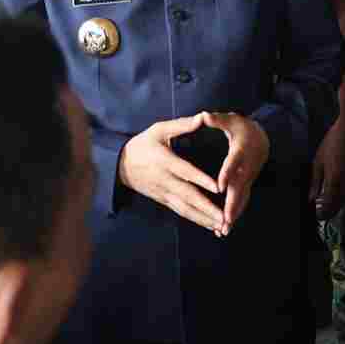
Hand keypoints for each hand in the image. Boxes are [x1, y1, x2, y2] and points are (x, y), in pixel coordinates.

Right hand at [119, 114, 223, 233]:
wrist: (120, 164)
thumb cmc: (142, 143)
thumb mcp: (159, 129)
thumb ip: (182, 124)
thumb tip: (203, 116)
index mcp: (164, 160)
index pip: (185, 171)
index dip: (201, 180)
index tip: (218, 188)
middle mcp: (164, 180)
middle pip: (187, 196)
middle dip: (206, 208)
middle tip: (224, 217)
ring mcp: (163, 192)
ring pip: (185, 208)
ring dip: (203, 219)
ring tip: (221, 226)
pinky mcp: (163, 200)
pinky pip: (181, 211)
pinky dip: (195, 219)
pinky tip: (210, 225)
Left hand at [203, 110, 269, 233]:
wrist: (261, 137)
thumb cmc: (241, 128)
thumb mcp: (231, 120)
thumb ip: (217, 120)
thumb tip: (203, 116)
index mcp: (242, 149)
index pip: (234, 163)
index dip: (227, 173)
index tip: (220, 186)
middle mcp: (247, 166)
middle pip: (240, 186)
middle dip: (232, 203)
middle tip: (225, 219)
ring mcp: (248, 177)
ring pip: (242, 198)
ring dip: (233, 214)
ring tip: (223, 229)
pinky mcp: (246, 184)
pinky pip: (241, 201)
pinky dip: (234, 215)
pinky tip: (224, 228)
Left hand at [310, 111, 344, 220]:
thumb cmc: (331, 143)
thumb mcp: (318, 161)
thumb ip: (315, 182)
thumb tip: (312, 198)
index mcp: (334, 178)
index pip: (329, 203)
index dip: (323, 212)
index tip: (317, 216)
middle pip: (339, 203)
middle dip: (331, 211)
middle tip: (322, 215)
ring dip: (338, 205)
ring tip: (329, 208)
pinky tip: (339, 196)